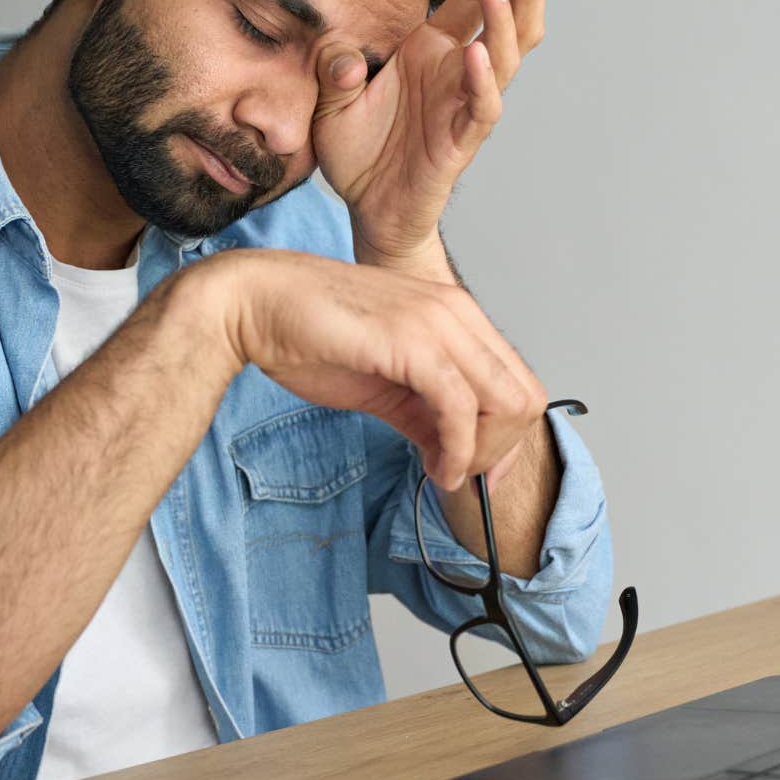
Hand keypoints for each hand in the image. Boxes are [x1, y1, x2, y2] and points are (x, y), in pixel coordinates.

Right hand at [193, 248, 546, 487]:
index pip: (516, 381)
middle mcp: (457, 312)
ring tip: (445, 473)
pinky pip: (460, 408)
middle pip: (525, 395)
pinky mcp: (414, 341)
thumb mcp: (382, 383)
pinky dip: (457, 451)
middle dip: (501, 451)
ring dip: (482, 454)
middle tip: (460, 475)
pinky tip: (435, 468)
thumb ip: (424, 412)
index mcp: (453, 314)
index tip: (481, 473)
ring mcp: (439, 322)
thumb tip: (452, 451)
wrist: (254, 304)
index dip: (508, 438)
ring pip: (506, 402)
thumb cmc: (308, 335)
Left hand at [311, 0, 545, 266]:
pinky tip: (474, 53)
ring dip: (502, 20)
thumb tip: (340, 57)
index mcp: (429, 50)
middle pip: (504, 21)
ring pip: (502, 57)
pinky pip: (481, 106)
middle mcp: (454, 71)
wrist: (367, 210)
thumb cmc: (357, 153)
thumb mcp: (328, 103)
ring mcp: (463, 104)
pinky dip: (480, 80)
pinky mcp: (461, 141)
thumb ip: (332, 72)